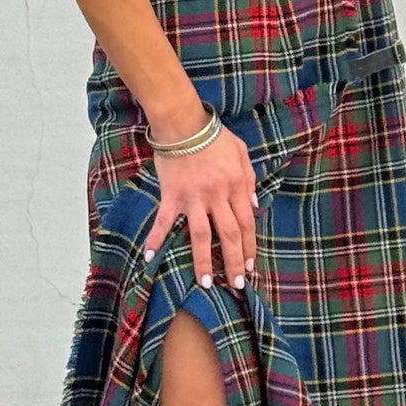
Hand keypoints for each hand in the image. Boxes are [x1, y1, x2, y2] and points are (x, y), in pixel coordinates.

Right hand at [145, 124, 258, 287]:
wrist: (183, 122)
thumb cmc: (214, 135)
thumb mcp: (241, 152)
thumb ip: (250, 179)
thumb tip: (255, 204)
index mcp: (236, 185)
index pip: (246, 222)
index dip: (249, 246)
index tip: (250, 265)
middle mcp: (217, 195)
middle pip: (228, 234)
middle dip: (234, 261)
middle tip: (237, 283)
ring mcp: (194, 197)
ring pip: (201, 235)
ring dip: (204, 260)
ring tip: (207, 283)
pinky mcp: (172, 195)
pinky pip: (164, 221)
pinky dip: (156, 238)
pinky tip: (150, 257)